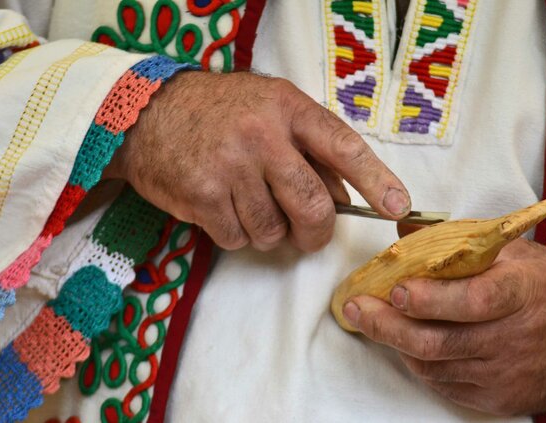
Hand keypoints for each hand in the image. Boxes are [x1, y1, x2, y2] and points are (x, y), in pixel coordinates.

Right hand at [104, 71, 409, 251]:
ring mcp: (229, 166)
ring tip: (250, 206)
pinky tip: (223, 209)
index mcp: (287, 109)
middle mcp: (260, 136)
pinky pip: (238, 238)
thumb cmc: (220, 112)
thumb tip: (345, 198)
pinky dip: (237, 235)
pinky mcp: (201, 194)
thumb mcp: (269, 109)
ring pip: (273, 231)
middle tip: (308, 234)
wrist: (148, 113)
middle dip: (316, 232)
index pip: (342, 147)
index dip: (375, 180)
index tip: (398, 207)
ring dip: (268, 231)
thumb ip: (309, 148)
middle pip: (311, 205)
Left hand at [343, 238, 545, 414]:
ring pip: (434, 365)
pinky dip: (420, 363)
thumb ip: (459, 242)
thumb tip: (405, 231)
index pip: (472, 301)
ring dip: (396, 343)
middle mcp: (512, 338)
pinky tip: (407, 343)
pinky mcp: (500, 399)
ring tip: (373, 321)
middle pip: (438, 341)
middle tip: (356, 308)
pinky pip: (445, 385)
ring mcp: (505, 374)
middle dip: (387, 326)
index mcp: (521, 293)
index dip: (430, 298)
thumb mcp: (514, 252)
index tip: (396, 289)